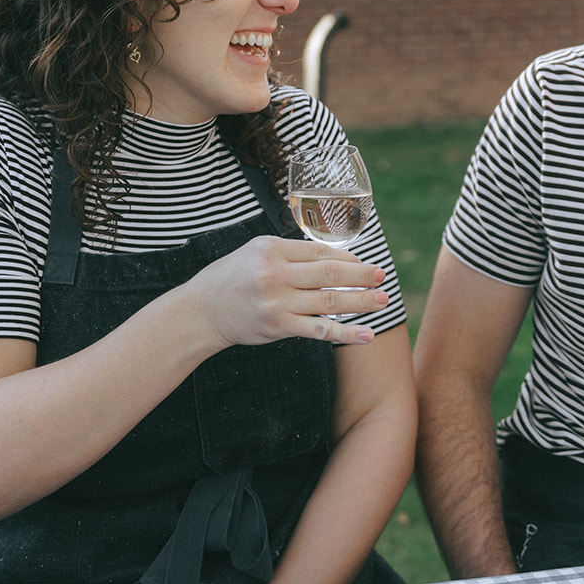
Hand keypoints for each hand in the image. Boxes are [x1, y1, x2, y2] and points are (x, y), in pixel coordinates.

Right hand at [188, 234, 388, 348]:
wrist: (200, 312)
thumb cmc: (231, 279)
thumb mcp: (255, 253)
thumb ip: (290, 254)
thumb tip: (332, 258)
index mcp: (272, 249)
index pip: (320, 251)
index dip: (347, 258)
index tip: (363, 263)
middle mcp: (276, 273)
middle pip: (330, 273)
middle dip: (362, 274)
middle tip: (382, 275)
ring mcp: (278, 301)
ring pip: (330, 300)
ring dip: (361, 301)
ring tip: (382, 300)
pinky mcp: (278, 326)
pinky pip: (320, 330)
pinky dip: (346, 333)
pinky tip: (366, 334)